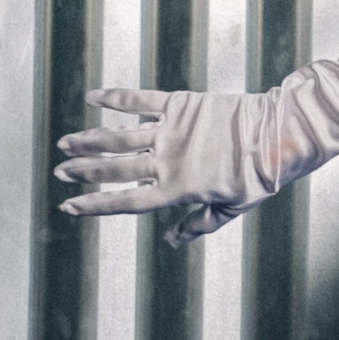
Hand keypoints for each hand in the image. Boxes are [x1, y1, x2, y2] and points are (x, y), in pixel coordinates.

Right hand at [54, 87, 269, 245]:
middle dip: (82, 171)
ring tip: (65, 143)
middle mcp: (168, 161)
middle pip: (114, 168)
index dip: (94, 205)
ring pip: (119, 137)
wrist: (280, 135)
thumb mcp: (232, 208)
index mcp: (177, 190)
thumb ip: (198, 224)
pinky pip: (140, 100)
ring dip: (89, 140)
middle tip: (58, 171)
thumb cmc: (258, 177)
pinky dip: (115, 98)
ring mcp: (172, 131)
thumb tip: (171, 242)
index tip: (68, 206)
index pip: (126, 201)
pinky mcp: (181, 105)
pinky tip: (92, 97)